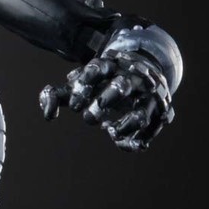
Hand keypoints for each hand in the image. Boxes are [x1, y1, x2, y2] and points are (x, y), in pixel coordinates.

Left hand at [39, 54, 173, 150]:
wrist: (141, 71)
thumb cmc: (102, 82)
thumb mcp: (79, 84)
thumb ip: (57, 95)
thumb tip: (48, 115)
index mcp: (109, 66)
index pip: (96, 70)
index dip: (83, 87)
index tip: (74, 106)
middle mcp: (132, 78)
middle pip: (121, 87)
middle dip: (104, 102)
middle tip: (89, 119)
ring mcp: (148, 96)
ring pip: (141, 113)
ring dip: (124, 127)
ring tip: (109, 131)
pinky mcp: (160, 112)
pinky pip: (150, 131)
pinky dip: (135, 141)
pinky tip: (122, 142)